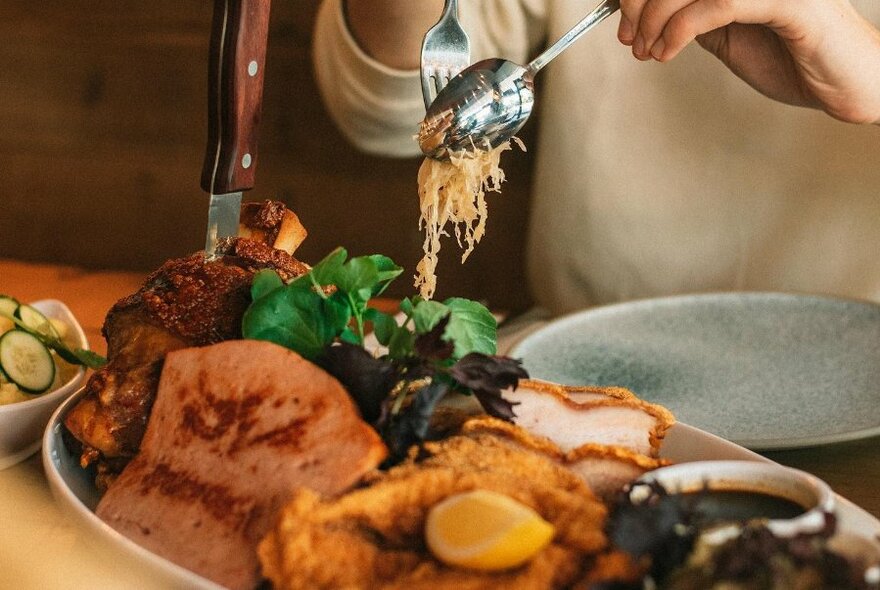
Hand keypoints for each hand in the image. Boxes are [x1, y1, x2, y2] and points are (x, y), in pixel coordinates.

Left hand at [617, 0, 879, 123]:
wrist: (846, 85)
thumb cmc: (790, 57)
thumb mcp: (725, 33)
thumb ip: (690, 16)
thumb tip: (640, 11)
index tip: (621, 15)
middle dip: (641, 2)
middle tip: (629, 38)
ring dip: (655, 19)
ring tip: (646, 50)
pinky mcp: (786, 0)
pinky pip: (717, 4)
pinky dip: (680, 29)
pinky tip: (666, 52)